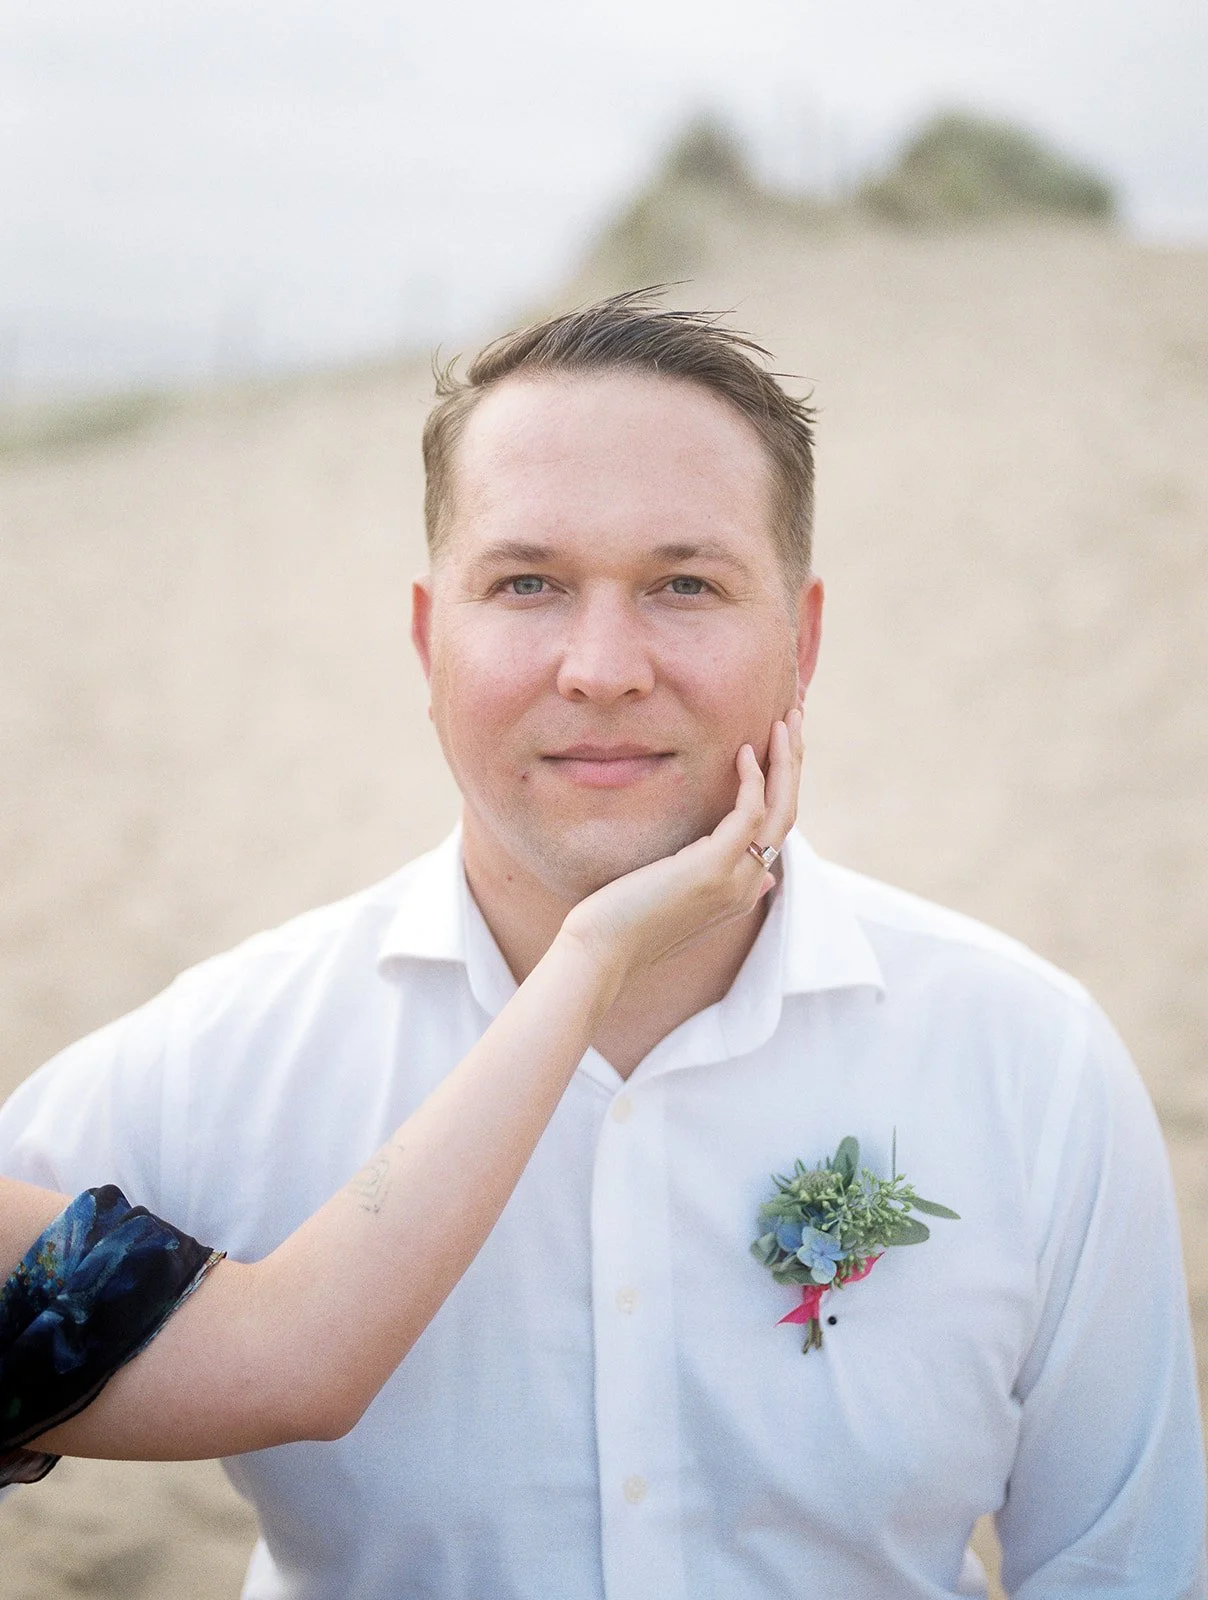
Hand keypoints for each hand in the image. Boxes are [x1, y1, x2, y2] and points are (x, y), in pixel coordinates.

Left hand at [559, 709, 803, 978]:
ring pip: (781, 810)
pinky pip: (749, 812)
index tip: (780, 746)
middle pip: (789, 814)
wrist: (601, 953)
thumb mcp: (679, 900)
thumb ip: (718, 883)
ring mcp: (735, 879)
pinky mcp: (714, 868)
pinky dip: (753, 779)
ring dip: (787, 760)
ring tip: (787, 720)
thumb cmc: (625, 923)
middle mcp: (747, 886)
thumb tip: (765, 881)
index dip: (784, 785)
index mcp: (741, 892)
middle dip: (795, 764)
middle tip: (796, 718)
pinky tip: (745, 751)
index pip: (777, 830)